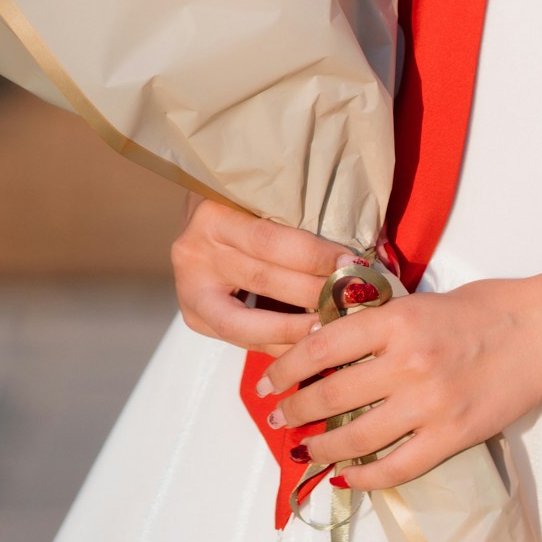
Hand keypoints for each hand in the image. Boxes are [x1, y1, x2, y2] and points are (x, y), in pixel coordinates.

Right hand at [172, 193, 348, 354]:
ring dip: (296, 330)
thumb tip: (351, 254)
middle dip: (313, 293)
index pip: (269, 241)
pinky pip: (242, 340)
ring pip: (246, 323)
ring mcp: (188, 291)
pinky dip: (279, 343)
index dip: (313, 256)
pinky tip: (308, 342)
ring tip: (333, 328)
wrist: (199, 221)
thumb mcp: (261, 199)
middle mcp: (193, 254)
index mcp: (211, 216)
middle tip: (353, 299)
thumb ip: (295, 219)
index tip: (352, 264)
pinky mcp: (194, 317)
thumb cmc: (242, 204)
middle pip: (263, 280)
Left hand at [254, 253, 541, 490]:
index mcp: (398, 320)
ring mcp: (430, 405)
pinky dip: (365, 477)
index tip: (268, 381)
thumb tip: (332, 344)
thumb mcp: (424, 300)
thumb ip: (381, 324)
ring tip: (305, 448)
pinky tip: (348, 476)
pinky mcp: (452, 437)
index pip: (321, 346)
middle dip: (295, 409)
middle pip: (331, 394)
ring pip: (356, 437)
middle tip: (280, 416)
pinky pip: (396, 466)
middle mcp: (408, 363)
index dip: (286, 367)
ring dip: (321, 446)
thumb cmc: (489, 306)